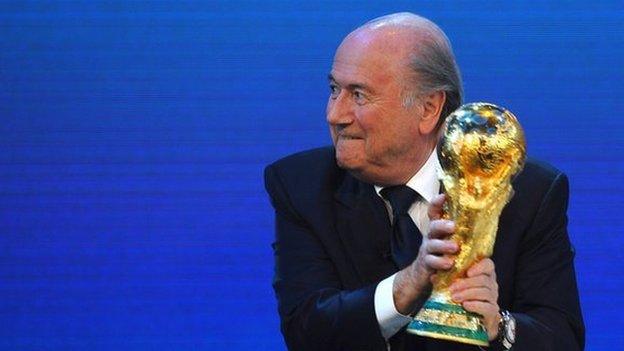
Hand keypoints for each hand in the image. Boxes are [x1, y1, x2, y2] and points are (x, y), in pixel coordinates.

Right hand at [393, 194, 458, 314]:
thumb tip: (484, 221)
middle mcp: (430, 236)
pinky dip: (440, 262)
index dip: (436, 203)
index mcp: (437, 229)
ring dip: (443, 245)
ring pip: (432, 244)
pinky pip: (431, 261)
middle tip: (453, 226)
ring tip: (455, 247)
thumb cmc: (442, 255)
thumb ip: (461, 233)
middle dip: (442, 225)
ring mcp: (427, 249)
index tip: (443, 196)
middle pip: (433, 226)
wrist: (421, 275)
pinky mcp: (426, 263)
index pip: (434, 212)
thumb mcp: (449, 241)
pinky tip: (449, 264)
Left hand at [449, 258, 500, 340]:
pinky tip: (465, 305)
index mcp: (484, 274)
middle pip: (484, 279)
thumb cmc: (461, 298)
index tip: (467, 272)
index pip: (488, 264)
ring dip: (468, 294)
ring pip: (485, 292)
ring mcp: (493, 299)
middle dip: (466, 283)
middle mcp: (491, 285)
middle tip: (451, 288)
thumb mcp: (453, 286)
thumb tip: (434, 277)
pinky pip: (487, 307)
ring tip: (454, 297)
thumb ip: (445, 279)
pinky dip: (476, 305)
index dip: (479, 267)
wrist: (470, 320)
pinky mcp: (492, 312)